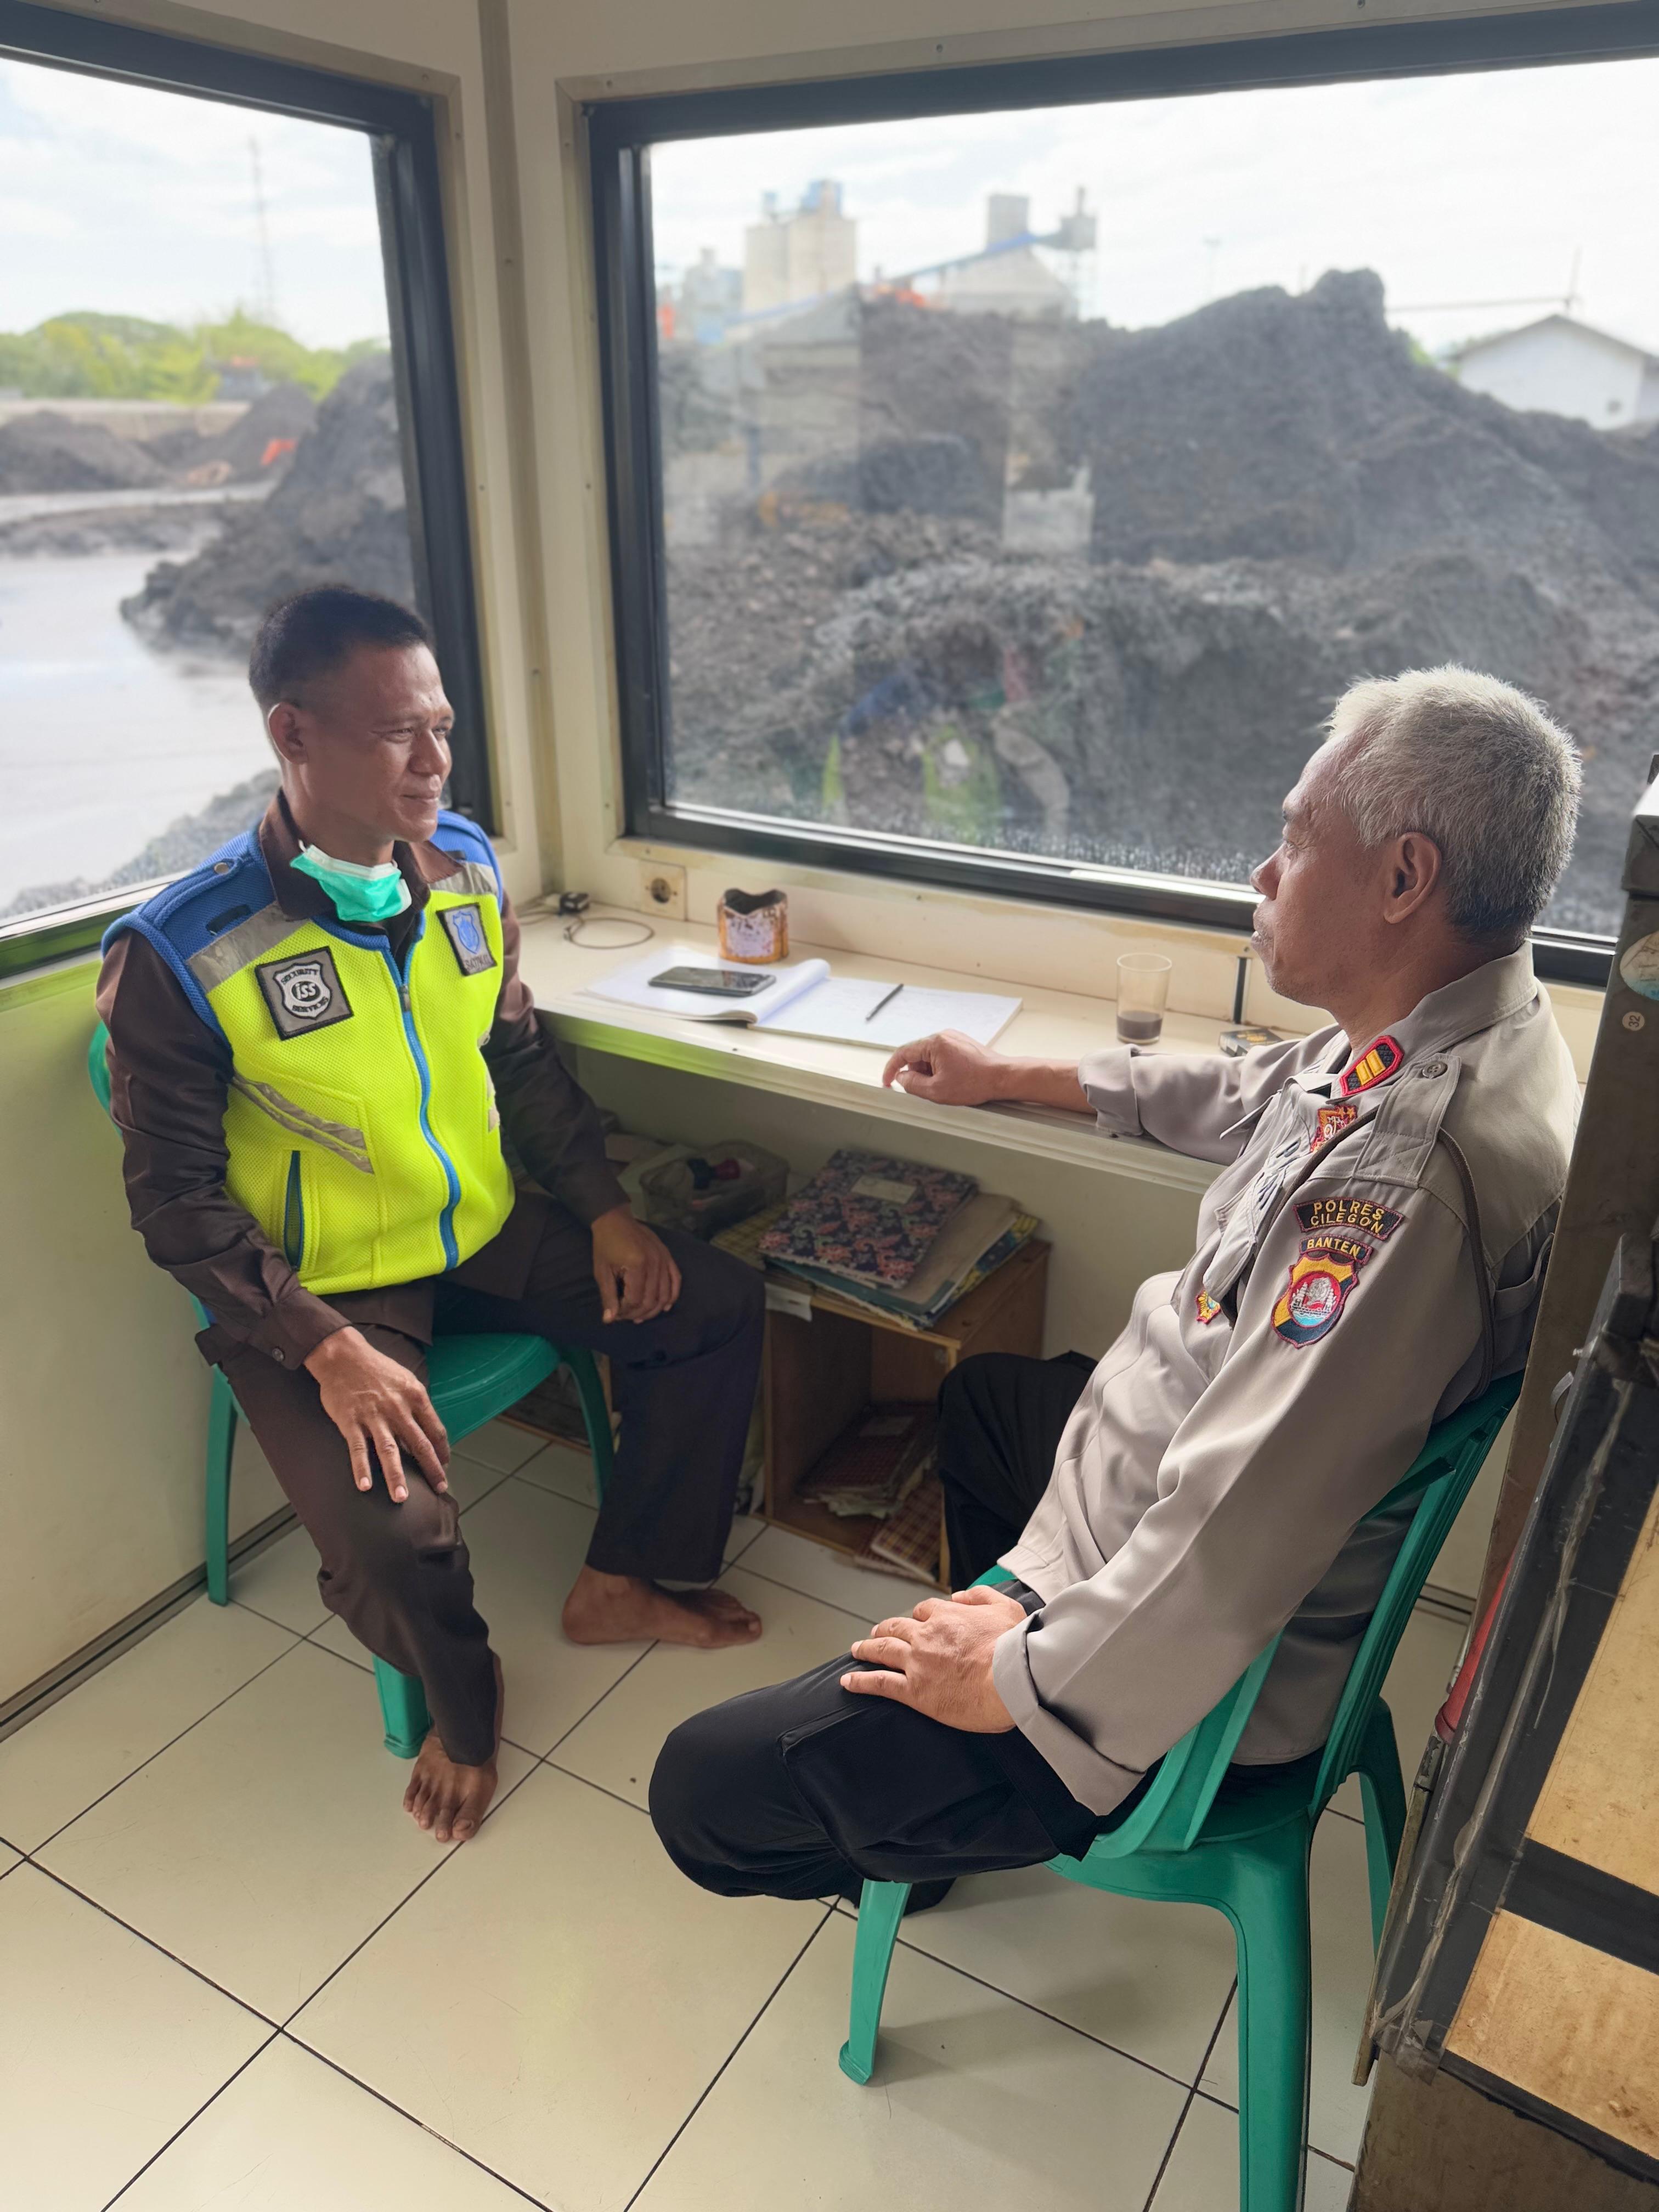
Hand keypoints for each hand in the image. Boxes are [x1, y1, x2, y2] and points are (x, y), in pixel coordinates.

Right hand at [304, 1326, 448, 1502]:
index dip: (442, 1452)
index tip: (445, 1466)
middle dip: (431, 1469)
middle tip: (439, 1489)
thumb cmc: (376, 1369)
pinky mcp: (351, 1421)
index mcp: (416, 1396)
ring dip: (396, 1476)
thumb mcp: (406, 1380)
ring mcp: (374, 1415)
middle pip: (419, 1444)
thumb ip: (417, 1405)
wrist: (343, 1355)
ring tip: (401, 1498)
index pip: (435, 1430)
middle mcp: (398, 1408)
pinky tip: (365, 1486)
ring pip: (389, 1451)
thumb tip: (426, 1430)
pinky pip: (358, 1449)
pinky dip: (362, 1469)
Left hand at [591, 1205, 681, 1322]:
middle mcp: (654, 1263)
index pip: (636, 1299)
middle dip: (638, 1313)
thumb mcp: (602, 1272)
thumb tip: (609, 1320)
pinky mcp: (668, 1256)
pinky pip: (676, 1280)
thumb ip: (608, 1296)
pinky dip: (672, 1296)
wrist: (615, 1220)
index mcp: (636, 1265)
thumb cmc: (605, 1245)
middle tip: (627, 1317)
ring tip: (641, 1316)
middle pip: (651, 1300)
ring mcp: (664, 1259)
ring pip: (665, 1294)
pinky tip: (665, 1306)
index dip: (626, 1311)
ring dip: (654, 1309)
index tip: (616, 1313)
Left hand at [841, 1585, 1025, 1730]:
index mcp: (948, 1615)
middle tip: (876, 1633)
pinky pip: (880, 1682)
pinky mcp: (914, 1691)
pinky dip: (861, 1681)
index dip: (919, 1616)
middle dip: (884, 1629)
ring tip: (856, 1651)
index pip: (924, 1610)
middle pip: (895, 1627)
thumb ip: (982, 1596)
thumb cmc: (1015, 1646)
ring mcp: (917, 1662)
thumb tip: (960, 1595)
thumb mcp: (1007, 1608)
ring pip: (882, 1650)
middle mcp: (927, 1635)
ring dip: (865, 1649)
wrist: (1012, 1678)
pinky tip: (848, 1681)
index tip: (917, 1621)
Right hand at [881, 1030, 1008, 1104]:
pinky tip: (951, 1081)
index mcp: (934, 1042)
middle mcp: (943, 1035)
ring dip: (929, 1072)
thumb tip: (902, 1078)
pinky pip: (942, 1055)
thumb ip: (912, 1084)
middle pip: (916, 1055)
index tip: (887, 1082)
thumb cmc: (975, 1083)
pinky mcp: (962, 1044)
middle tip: (924, 1090)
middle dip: (916, 1073)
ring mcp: (954, 1038)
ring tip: (943, 1086)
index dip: (891, 1069)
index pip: (902, 1053)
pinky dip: (939, 1068)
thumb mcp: (936, 1090)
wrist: (1003, 1077)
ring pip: (929, 1056)